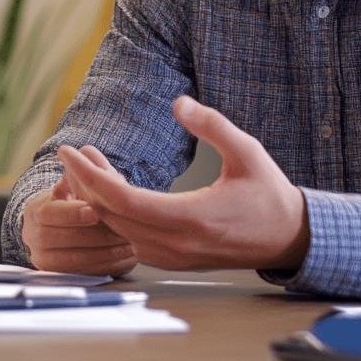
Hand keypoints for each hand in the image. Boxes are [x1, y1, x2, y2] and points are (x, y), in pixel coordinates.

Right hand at [19, 178, 137, 276]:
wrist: (64, 228)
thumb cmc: (76, 202)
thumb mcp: (77, 185)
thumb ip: (83, 172)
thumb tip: (86, 152)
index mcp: (35, 211)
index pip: (50, 214)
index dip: (72, 213)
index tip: (94, 211)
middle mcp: (33, 238)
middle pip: (62, 240)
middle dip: (95, 235)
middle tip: (121, 230)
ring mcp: (44, 260)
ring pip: (74, 261)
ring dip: (104, 252)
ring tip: (128, 244)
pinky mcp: (59, 277)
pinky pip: (82, 275)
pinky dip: (106, 266)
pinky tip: (124, 258)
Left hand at [57, 95, 309, 270]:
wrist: (289, 238)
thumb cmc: (268, 193)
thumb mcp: (247, 151)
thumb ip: (212, 125)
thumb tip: (178, 102)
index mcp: (190, 218)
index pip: (123, 200)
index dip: (90, 175)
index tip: (71, 150)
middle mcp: (176, 244)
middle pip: (111, 217)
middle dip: (84, 184)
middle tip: (71, 154)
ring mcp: (173, 256)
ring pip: (117, 230)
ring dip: (97, 199)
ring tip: (88, 166)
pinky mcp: (173, 259)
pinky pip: (130, 239)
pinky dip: (113, 215)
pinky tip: (111, 189)